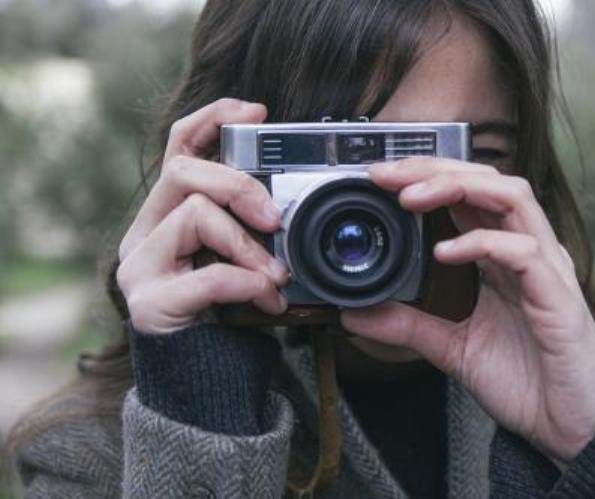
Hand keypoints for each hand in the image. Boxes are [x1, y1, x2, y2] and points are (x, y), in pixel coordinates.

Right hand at [116, 99, 288, 333]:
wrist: (205, 383)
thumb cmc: (227, 317)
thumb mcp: (241, 260)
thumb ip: (248, 229)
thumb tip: (287, 204)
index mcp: (168, 216)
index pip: (179, 148)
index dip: (213, 119)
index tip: (257, 111)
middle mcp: (144, 234)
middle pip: (183, 173)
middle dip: (240, 187)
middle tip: (276, 219)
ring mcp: (139, 269)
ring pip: (195, 215)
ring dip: (248, 245)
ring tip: (276, 277)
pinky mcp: (149, 306)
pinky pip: (204, 277)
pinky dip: (244, 283)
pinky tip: (264, 300)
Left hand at [340, 158, 594, 462]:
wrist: (569, 428)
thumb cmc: (524, 378)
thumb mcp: (450, 345)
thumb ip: (407, 325)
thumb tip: (354, 312)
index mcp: (502, 255)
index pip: (467, 194)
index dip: (425, 176)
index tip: (378, 178)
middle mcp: (526, 251)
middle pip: (487, 180)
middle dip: (434, 169)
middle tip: (385, 175)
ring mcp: (546, 269)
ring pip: (512, 197)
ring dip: (458, 188)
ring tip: (411, 199)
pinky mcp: (559, 298)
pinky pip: (525, 252)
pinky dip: (483, 243)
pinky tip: (444, 253)